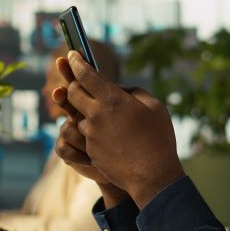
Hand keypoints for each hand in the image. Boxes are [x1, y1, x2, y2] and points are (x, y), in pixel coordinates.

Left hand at [55, 51, 184, 208]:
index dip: (76, 62)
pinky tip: (113, 138)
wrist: (152, 176)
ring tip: (109, 119)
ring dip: (87, 112)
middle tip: (80, 82)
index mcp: (112, 99)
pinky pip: (86, 136)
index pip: (86, 74)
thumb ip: (134, 92)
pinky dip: (95, 132)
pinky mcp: (90, 151)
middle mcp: (96, 115)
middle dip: (73, 84)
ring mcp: (91, 134)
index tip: (71, 54)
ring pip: (78, 116)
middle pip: (72, 93)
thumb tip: (120, 90)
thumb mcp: (154, 106)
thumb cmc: (158, 138)